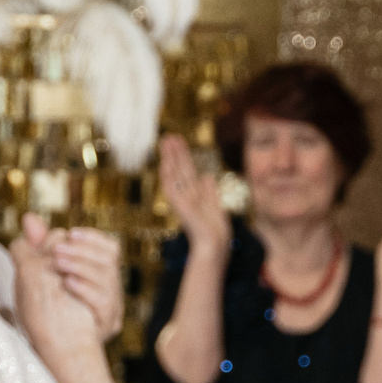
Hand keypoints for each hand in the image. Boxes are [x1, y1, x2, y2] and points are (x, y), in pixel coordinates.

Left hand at [10, 214, 113, 364]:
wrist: (50, 350)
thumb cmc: (45, 309)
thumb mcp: (39, 275)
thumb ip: (38, 247)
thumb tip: (28, 218)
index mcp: (101, 274)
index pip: (110, 248)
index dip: (92, 238)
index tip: (70, 234)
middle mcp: (112, 290)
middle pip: (110, 260)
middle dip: (82, 252)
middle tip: (57, 250)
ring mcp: (113, 308)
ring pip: (109, 279)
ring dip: (82, 267)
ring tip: (58, 264)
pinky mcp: (108, 326)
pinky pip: (104, 303)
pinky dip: (86, 289)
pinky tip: (67, 284)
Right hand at [157, 134, 231, 258]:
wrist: (215, 247)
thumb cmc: (216, 233)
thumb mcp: (216, 206)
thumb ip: (210, 191)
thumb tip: (207, 175)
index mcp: (196, 195)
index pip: (188, 170)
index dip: (183, 155)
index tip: (178, 140)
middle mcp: (187, 195)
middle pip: (180, 169)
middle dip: (174, 152)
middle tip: (168, 135)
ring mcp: (182, 201)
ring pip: (175, 174)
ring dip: (170, 158)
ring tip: (165, 141)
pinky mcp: (181, 207)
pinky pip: (172, 189)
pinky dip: (168, 177)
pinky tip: (165, 163)